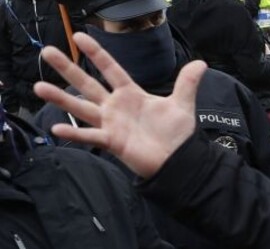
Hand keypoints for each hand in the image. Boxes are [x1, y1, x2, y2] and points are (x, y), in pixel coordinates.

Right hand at [34, 32, 201, 177]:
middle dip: (68, 69)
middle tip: (47, 51)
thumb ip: (186, 83)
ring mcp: (111, 124)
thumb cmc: (177, 134)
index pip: (111, 69)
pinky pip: (90, 136)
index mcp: (131, 94)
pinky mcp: (112, 142)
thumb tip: (201, 63)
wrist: (180, 160)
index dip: (97, 54)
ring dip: (60, 98)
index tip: (79, 37)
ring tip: (39, 87)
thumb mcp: (182, 104)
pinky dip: (74, 133)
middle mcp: (116, 107)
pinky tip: (56, 128)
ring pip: (81, 108)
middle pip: (87, 84)